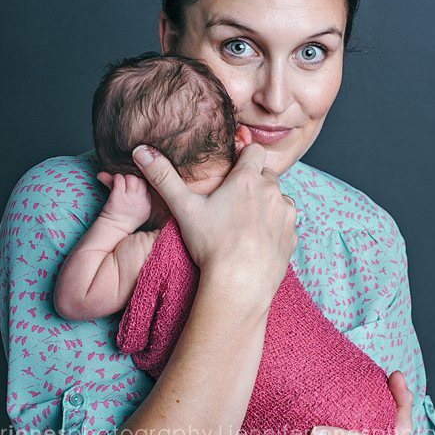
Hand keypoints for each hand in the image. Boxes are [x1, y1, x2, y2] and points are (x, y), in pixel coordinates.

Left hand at [96, 172, 151, 233]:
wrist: (112, 231)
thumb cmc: (121, 218)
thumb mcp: (131, 207)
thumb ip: (128, 190)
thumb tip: (112, 175)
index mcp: (148, 204)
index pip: (147, 187)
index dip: (138, 186)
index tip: (130, 189)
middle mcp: (142, 201)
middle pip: (141, 181)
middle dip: (132, 181)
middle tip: (124, 186)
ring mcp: (131, 199)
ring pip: (131, 178)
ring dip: (123, 178)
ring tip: (117, 184)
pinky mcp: (119, 196)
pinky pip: (119, 179)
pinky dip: (115, 178)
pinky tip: (111, 183)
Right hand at [130, 143, 295, 306]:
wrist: (240, 284)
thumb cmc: (212, 245)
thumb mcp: (184, 208)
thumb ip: (163, 177)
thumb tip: (141, 150)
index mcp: (248, 179)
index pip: (255, 150)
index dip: (244, 157)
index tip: (233, 171)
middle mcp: (272, 191)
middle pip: (266, 175)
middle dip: (253, 183)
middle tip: (232, 203)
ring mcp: (286, 214)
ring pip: (278, 199)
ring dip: (266, 205)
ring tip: (244, 225)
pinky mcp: (292, 235)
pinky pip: (286, 224)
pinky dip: (275, 228)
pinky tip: (257, 242)